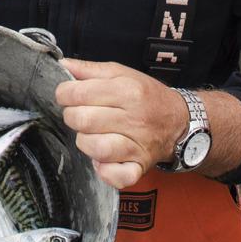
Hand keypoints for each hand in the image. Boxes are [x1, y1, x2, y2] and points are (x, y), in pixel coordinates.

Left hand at [56, 58, 186, 190]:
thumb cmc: (146, 95)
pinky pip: (118, 176)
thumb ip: (90, 69)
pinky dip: (105, 171)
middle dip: (72, 117)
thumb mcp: (122, 73)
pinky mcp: (140, 166)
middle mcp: (134, 118)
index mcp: (128, 90)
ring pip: (96, 148)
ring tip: (90, 135)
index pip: (78, 93)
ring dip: (85, 142)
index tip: (68, 96)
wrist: (178, 119)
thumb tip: (63, 64)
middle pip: (82, 121)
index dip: (64, 94)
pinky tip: (102, 160)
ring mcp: (138, 145)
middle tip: (79, 115)